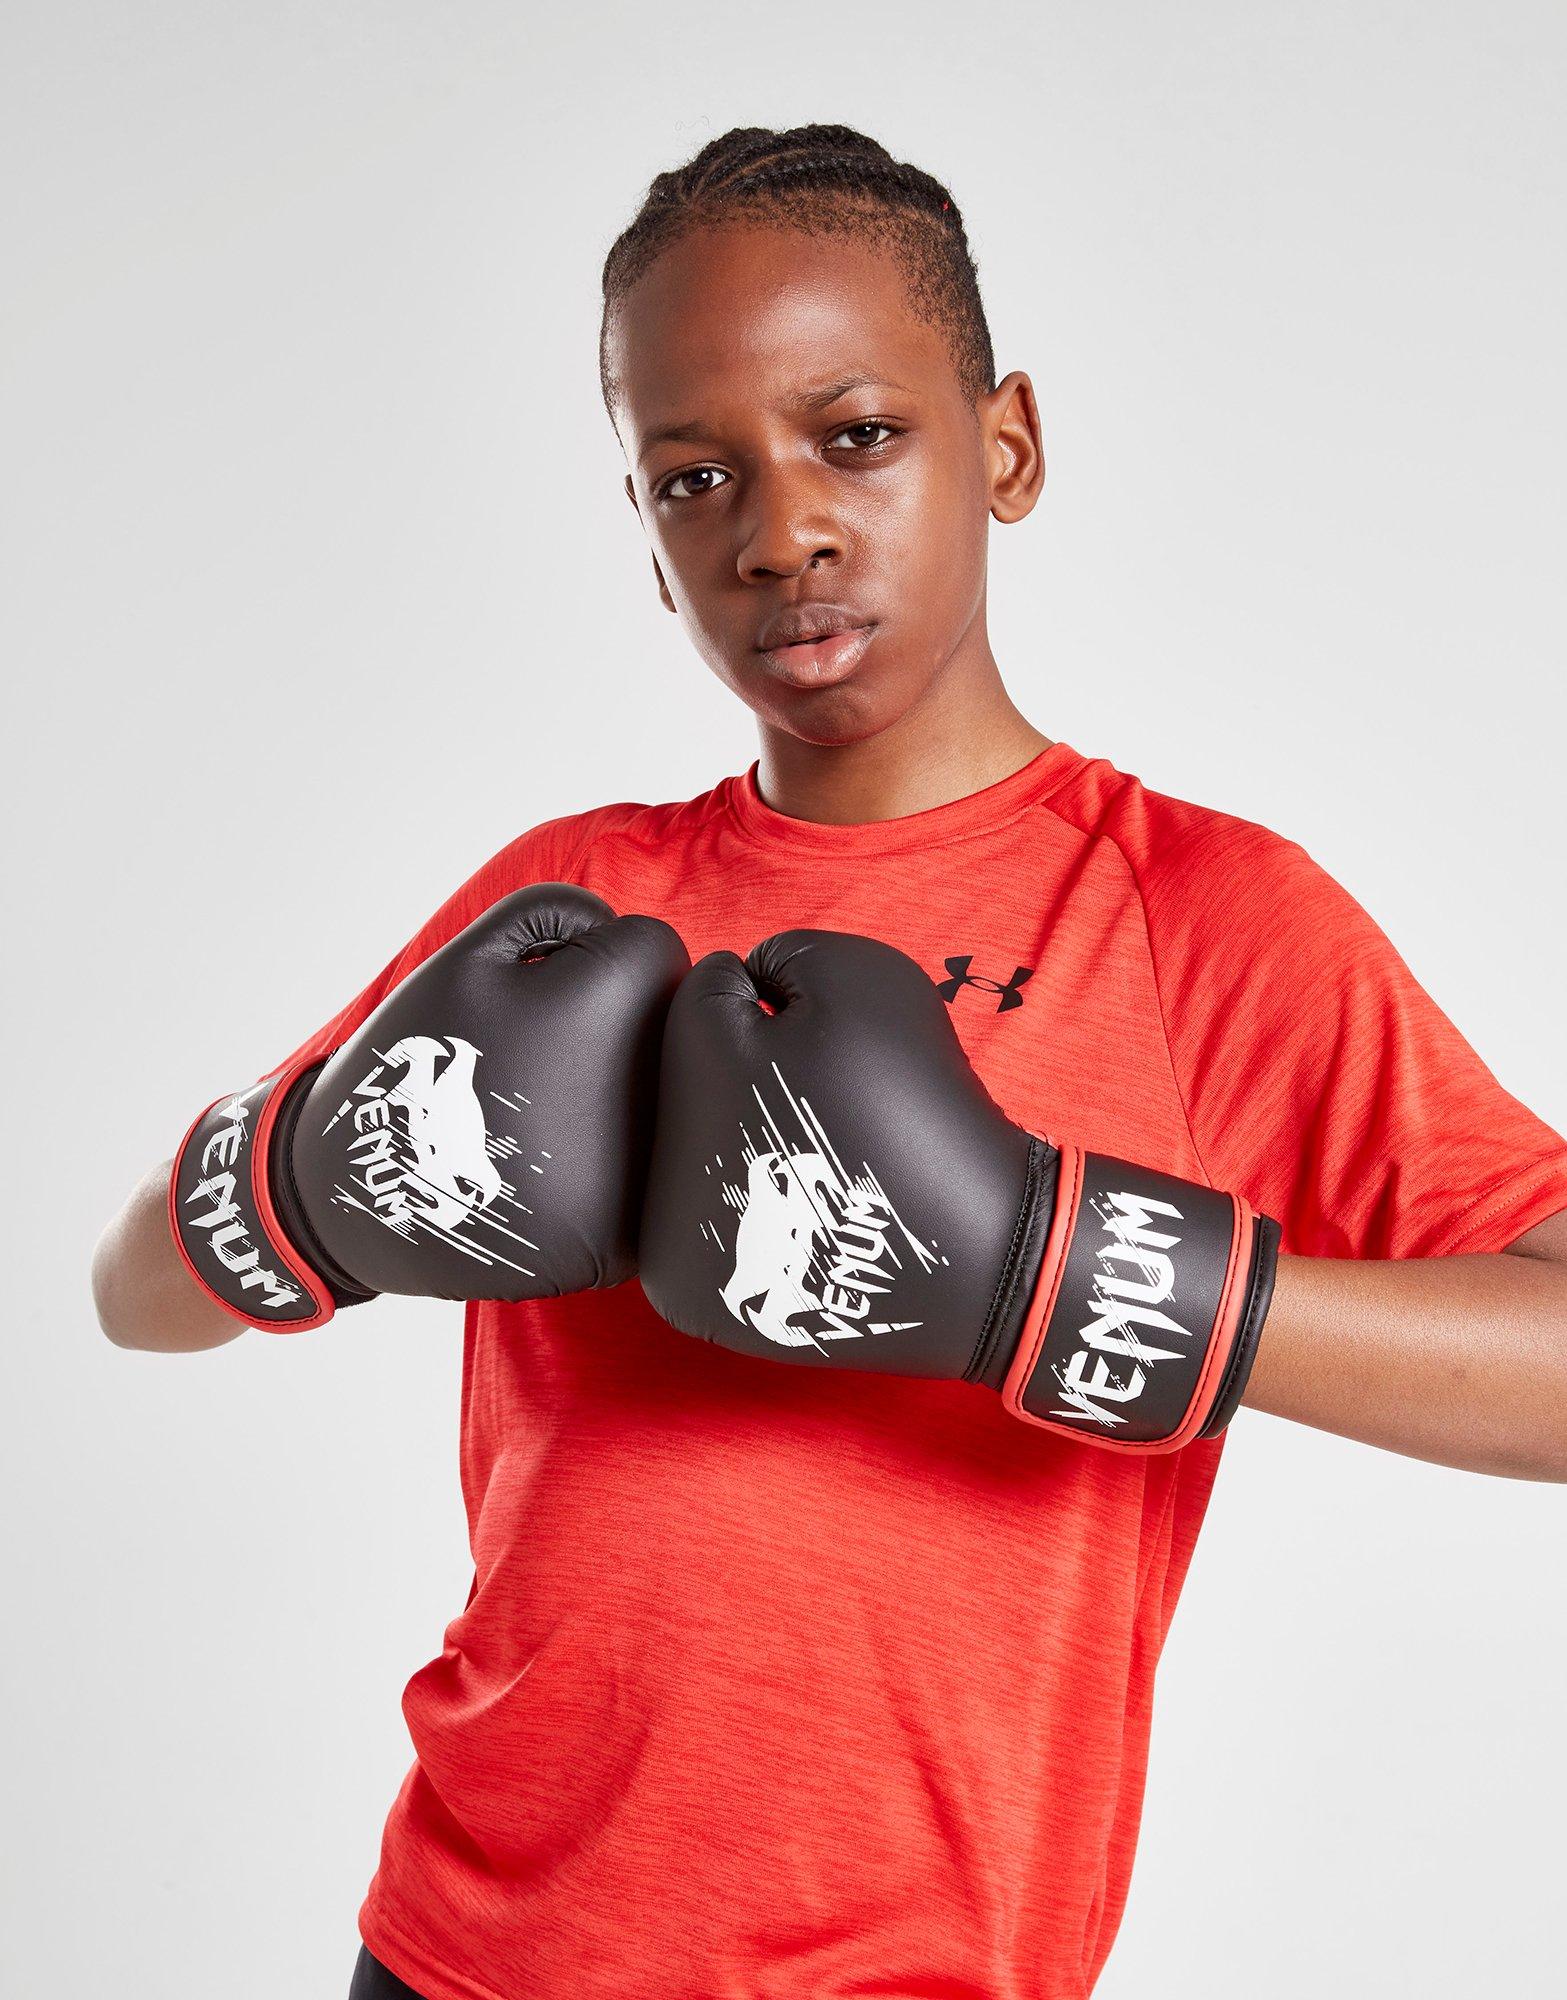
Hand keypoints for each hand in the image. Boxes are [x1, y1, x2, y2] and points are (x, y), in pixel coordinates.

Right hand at [172, 885, 688, 1327]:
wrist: (362, 1185)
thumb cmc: (421, 1054)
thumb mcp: (469, 954)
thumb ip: (555, 910)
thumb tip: (622, 931)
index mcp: (607, 1001)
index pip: (656, 951)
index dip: (595, 963)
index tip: (542, 998)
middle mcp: (641, 1089)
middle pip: (677, 1031)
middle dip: (622, 1027)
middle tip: (543, 1058)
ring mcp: (637, 1175)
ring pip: (674, 1107)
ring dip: (627, 1098)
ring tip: (544, 1113)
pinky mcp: (624, 1240)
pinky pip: (650, 1183)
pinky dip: (614, 1170)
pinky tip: (549, 1169)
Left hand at [638, 929, 1278, 1451]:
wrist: (975, 1249)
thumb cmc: (920, 1101)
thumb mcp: (863, 977)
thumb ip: (782, 954)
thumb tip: (740, 985)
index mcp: (692, 1073)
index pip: (701, 1000)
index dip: (769, 1001)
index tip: (824, 1041)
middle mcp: (651, 1170)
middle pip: (680, 1083)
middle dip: (741, 1073)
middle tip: (820, 1105)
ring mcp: (662, 1246)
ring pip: (684, 1153)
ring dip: (734, 1139)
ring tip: (814, 1159)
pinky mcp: (689, 1301)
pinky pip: (698, 1227)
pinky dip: (741, 1211)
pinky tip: (800, 1213)